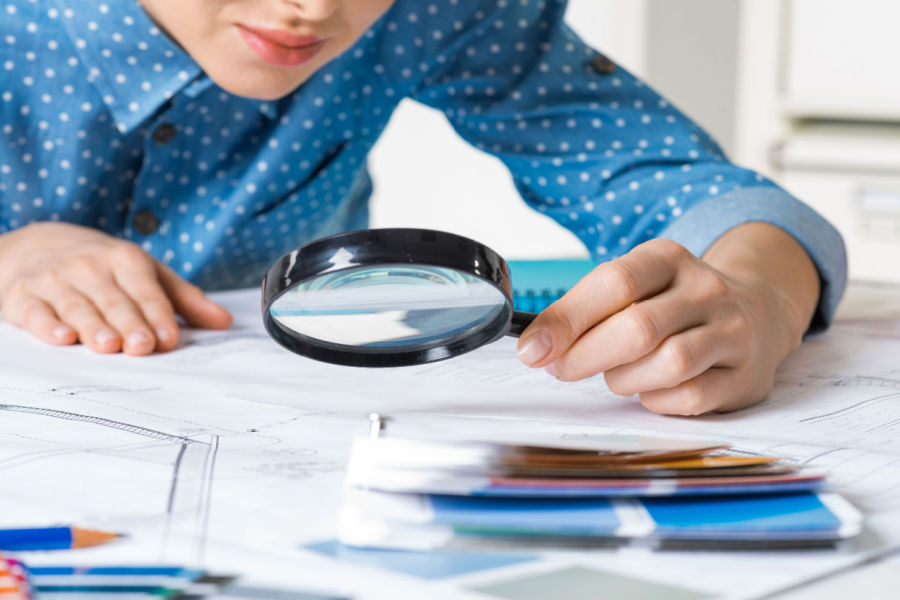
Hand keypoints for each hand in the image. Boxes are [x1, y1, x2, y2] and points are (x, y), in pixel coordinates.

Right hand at [0, 222, 231, 354]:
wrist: (34, 246)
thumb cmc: (103, 267)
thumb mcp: (145, 272)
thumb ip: (184, 299)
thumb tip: (224, 321)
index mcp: (125, 259)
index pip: (146, 290)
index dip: (158, 314)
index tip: (169, 338)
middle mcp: (89, 266)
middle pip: (114, 301)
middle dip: (129, 324)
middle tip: (143, 346)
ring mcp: (55, 280)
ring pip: (78, 307)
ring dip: (94, 327)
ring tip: (109, 346)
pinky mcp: (24, 296)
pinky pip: (36, 312)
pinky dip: (48, 325)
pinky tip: (63, 338)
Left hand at [516, 224, 819, 414]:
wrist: (757, 313)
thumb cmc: (673, 304)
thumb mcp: (634, 286)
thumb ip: (587, 309)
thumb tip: (537, 346)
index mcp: (668, 258)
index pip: (614, 282)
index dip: (566, 319)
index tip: (533, 350)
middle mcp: (706, 289)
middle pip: (638, 328)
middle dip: (586, 356)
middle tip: (562, 369)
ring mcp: (732, 332)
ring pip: (668, 364)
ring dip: (624, 379)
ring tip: (616, 375)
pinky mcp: (744, 377)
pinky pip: (689, 397)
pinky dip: (655, 400)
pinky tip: (650, 389)